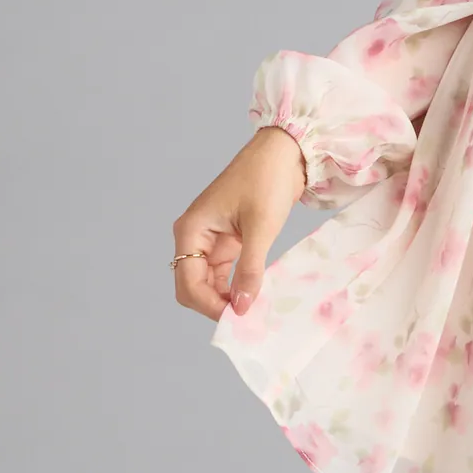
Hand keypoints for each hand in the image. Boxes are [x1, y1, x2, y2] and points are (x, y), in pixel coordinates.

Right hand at [171, 125, 307, 321]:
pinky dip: (236, 285)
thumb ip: (249, 270)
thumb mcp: (260, 228)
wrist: (284, 152)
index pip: (188, 283)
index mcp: (191, 230)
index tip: (237, 319)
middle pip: (193, 286)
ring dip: (226, 297)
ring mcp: (210, 239)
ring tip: (252, 311)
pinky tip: (254, 295)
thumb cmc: (267, 180)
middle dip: (215, 304)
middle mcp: (194, 237)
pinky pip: (225, 272)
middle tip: (245, 321)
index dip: (209, 305)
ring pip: (209, 282)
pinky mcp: (228, 240)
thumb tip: (241, 307)